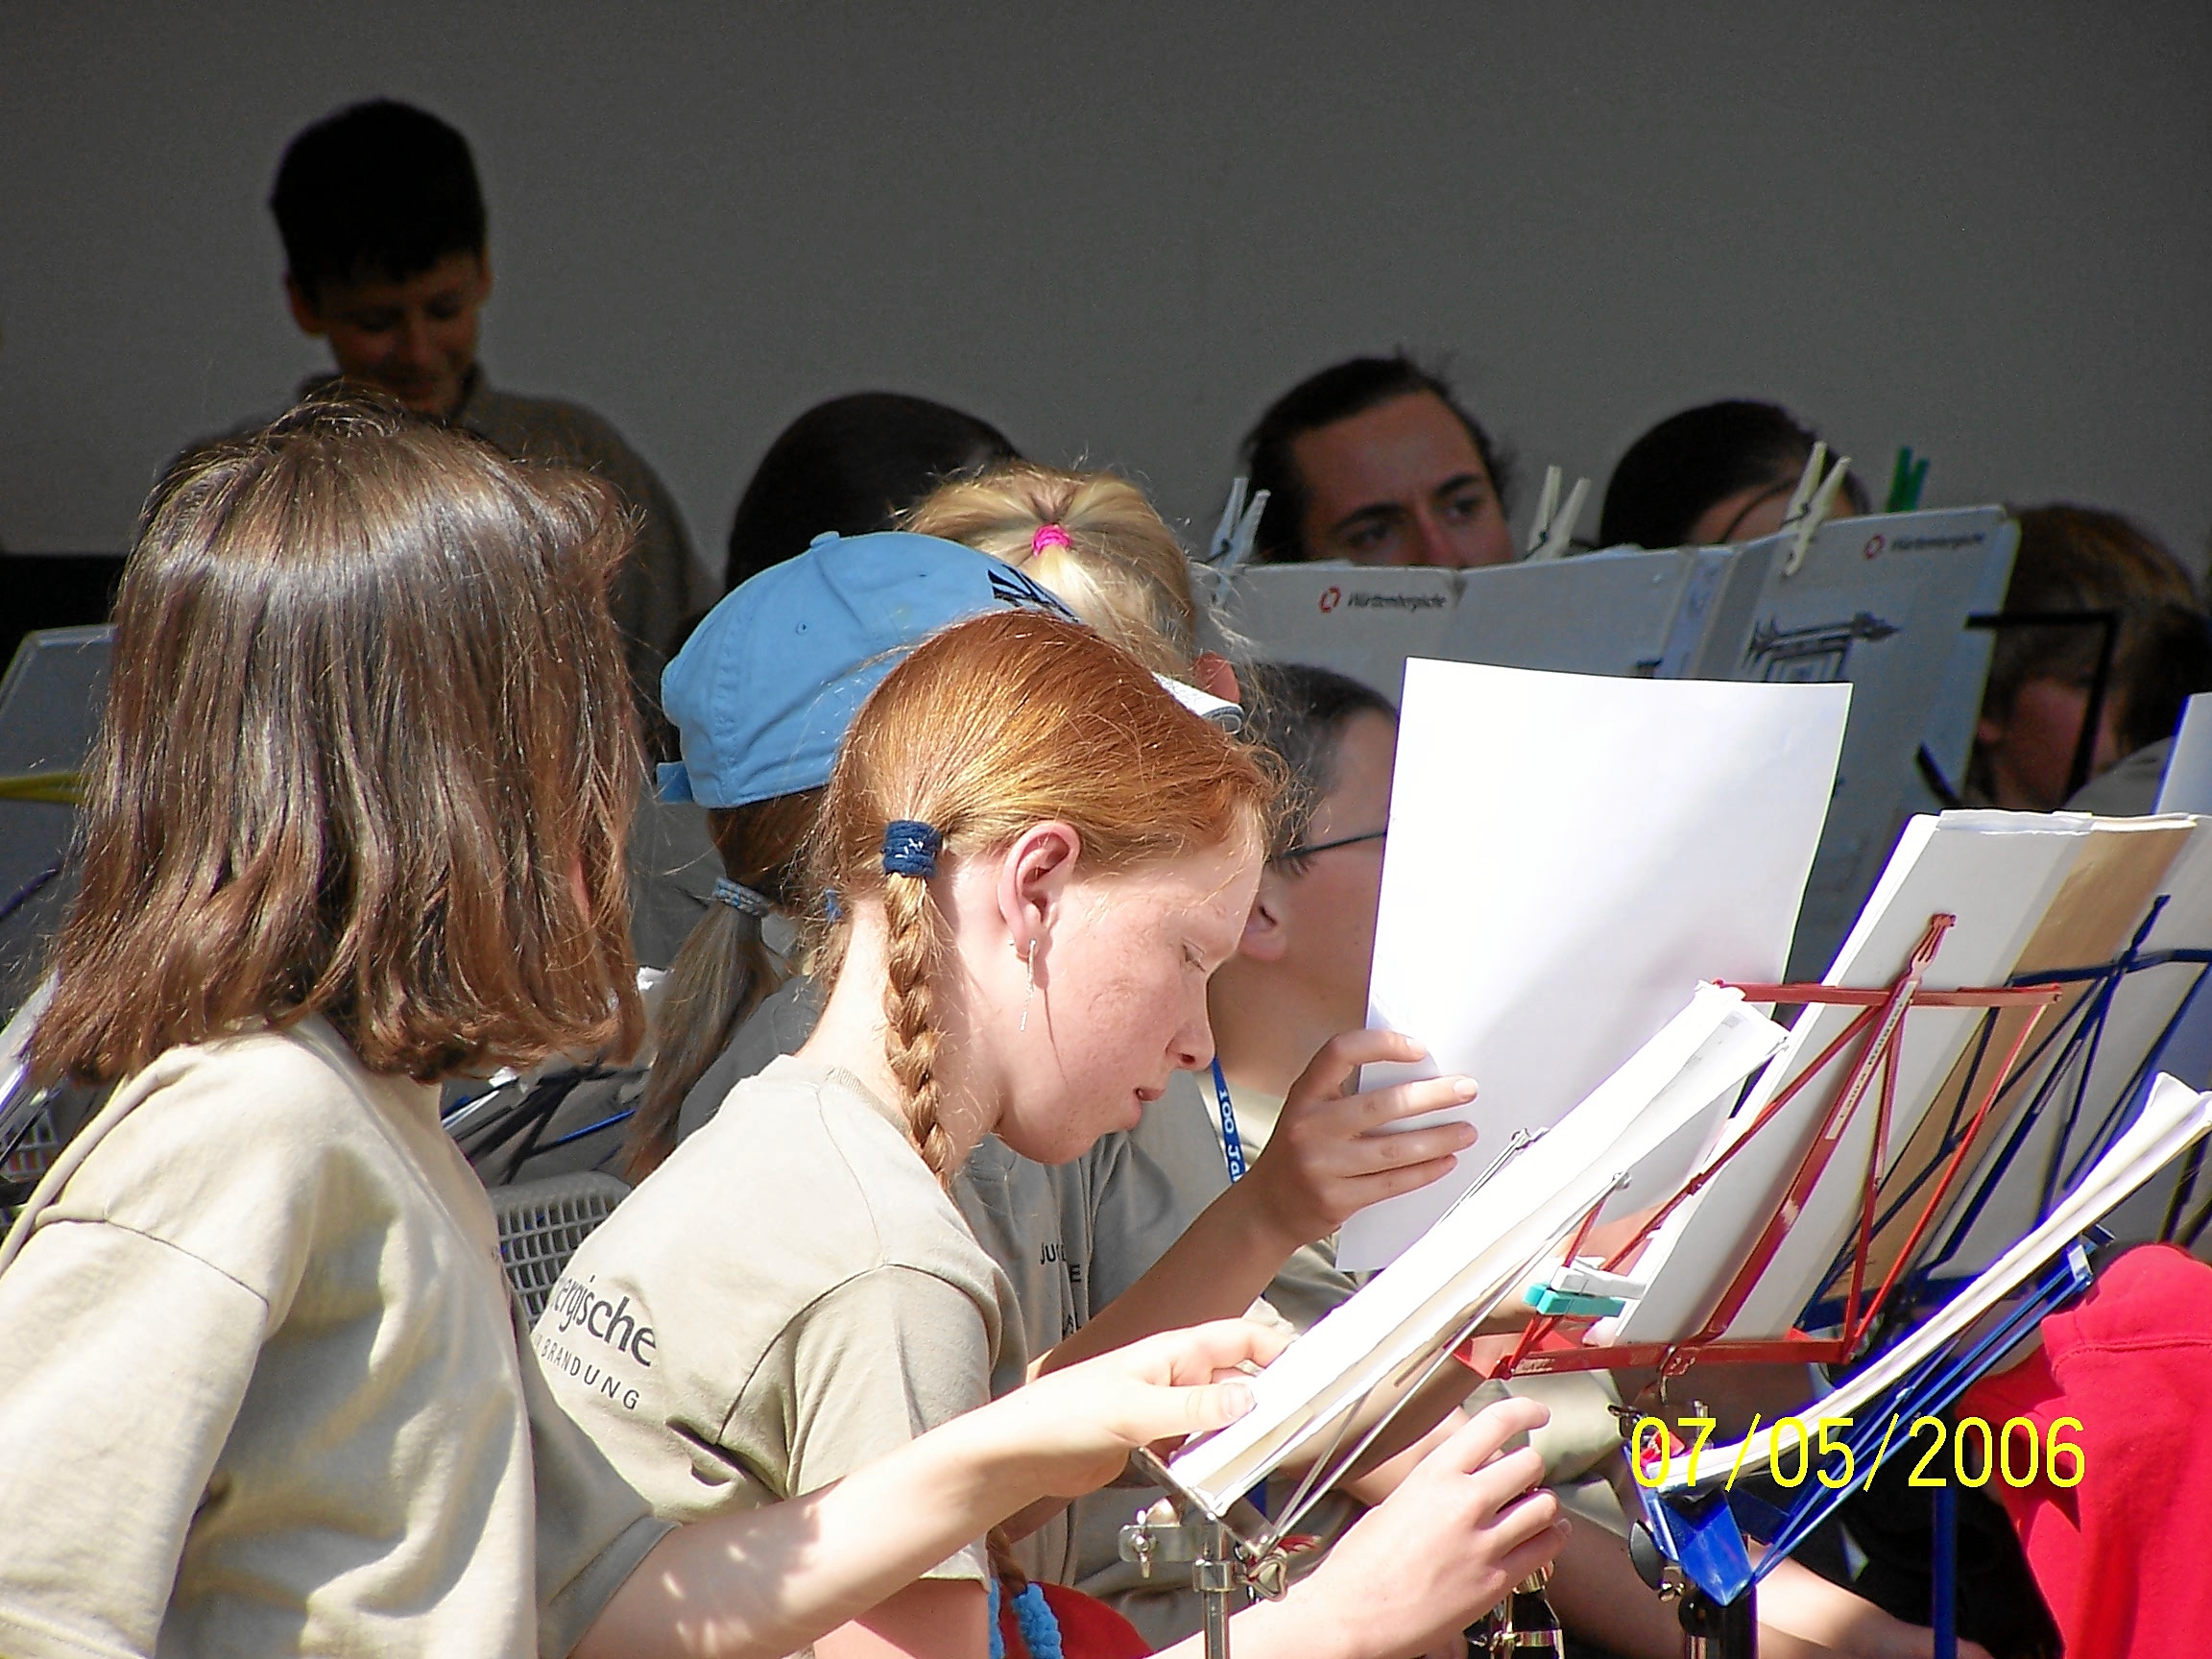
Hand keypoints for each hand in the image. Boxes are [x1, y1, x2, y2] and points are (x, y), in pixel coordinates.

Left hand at [980, 1319, 1290, 1497]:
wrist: (1018, 1455)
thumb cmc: (1060, 1415)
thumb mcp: (1134, 1410)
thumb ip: (1194, 1408)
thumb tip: (1249, 1398)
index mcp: (1172, 1352)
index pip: (1240, 1336)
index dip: (1278, 1348)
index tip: (1312, 1372)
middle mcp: (1174, 1376)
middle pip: (1237, 1378)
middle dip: (1267, 1397)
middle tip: (1295, 1424)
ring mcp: (1165, 1409)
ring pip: (1221, 1416)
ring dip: (1241, 1433)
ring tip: (1262, 1455)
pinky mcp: (1155, 1442)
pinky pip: (1199, 1445)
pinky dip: (1214, 1458)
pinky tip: (1222, 1475)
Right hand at [1242, 1029, 1478, 1246]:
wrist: (1267, 1207)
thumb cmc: (1299, 1152)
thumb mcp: (1309, 1113)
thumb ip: (1348, 1096)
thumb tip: (1417, 1080)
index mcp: (1304, 1095)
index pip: (1339, 1053)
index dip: (1380, 1045)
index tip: (1418, 1048)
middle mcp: (1308, 1126)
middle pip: (1381, 1105)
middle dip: (1432, 1096)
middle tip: (1465, 1090)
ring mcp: (1321, 1165)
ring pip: (1393, 1150)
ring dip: (1438, 1138)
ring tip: (1466, 1131)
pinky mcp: (1336, 1199)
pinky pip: (1392, 1183)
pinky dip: (1425, 1171)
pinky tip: (1445, 1161)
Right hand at [1290, 1397, 1564, 1657]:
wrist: (1355, 1614)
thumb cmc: (1362, 1561)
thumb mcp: (1396, 1502)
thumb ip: (1438, 1483)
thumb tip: (1468, 1473)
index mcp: (1435, 1475)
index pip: (1494, 1424)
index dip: (1524, 1412)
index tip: (1537, 1414)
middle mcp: (1464, 1503)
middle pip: (1529, 1464)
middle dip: (1530, 1468)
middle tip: (1522, 1476)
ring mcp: (1484, 1543)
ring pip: (1545, 1506)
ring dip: (1543, 1504)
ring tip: (1533, 1508)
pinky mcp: (1496, 1581)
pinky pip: (1544, 1548)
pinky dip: (1550, 1537)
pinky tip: (1544, 1535)